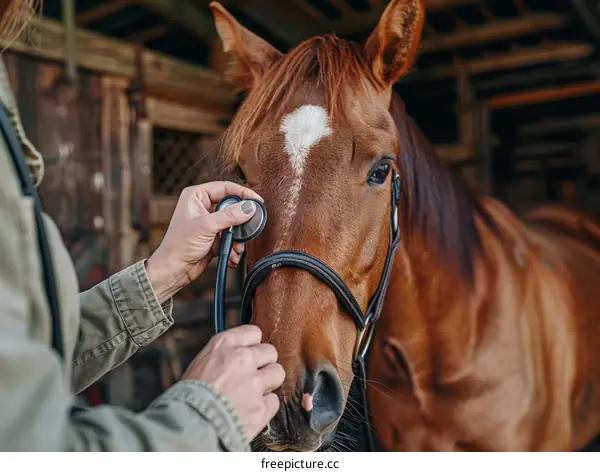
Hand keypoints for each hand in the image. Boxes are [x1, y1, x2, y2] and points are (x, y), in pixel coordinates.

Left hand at [146, 181, 262, 303]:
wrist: (174, 270)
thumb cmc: (179, 246)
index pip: (225, 188)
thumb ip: (229, 216)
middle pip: (232, 207)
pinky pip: (231, 237)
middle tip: (249, 228)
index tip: (257, 201)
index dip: (243, 193)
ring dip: (238, 238)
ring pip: (233, 224)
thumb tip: (249, 207)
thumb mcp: (206, 227)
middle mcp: (203, 206)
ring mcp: (209, 222)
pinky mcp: (214, 236)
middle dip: (240, 222)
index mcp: (197, 196)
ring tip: (236, 247)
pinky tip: (232, 255)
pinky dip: (234, 246)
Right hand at [182, 325, 284, 441]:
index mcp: (224, 344)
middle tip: (253, 375)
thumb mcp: (199, 364)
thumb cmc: (187, 398)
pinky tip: (251, 410)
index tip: (251, 352)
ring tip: (255, 393)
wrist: (188, 425)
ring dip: (270, 382)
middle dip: (264, 363)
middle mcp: (243, 358)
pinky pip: (274, 401)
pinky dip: (265, 407)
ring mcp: (255, 382)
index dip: (253, 345)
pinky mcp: (262, 406)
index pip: (253, 332)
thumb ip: (222, 357)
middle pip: (270, 351)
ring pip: (278, 373)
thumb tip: (233, 359)